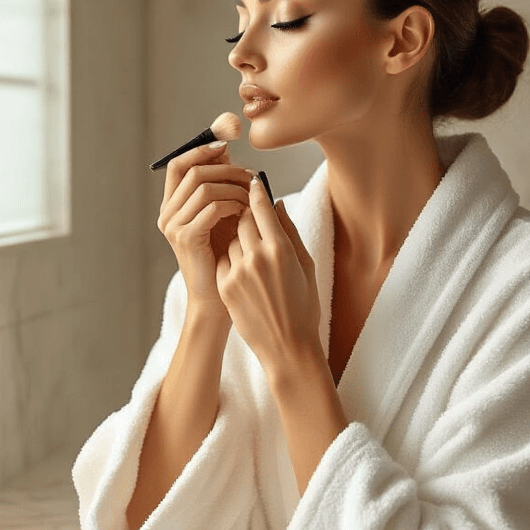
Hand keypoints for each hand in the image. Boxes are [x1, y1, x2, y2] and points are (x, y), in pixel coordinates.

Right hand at [157, 141, 252, 309]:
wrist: (219, 299)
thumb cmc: (225, 258)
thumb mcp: (222, 215)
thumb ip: (221, 186)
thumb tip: (227, 151)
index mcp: (172, 206)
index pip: (179, 164)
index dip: (201, 149)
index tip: (226, 144)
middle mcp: (167, 214)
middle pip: (194, 170)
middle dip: (227, 168)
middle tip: (251, 176)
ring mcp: (173, 226)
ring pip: (204, 186)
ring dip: (234, 187)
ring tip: (251, 198)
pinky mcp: (186, 238)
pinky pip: (211, 206)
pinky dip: (233, 204)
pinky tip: (245, 213)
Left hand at [215, 176, 323, 378]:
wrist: (287, 347)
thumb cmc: (303, 307)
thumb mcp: (305, 266)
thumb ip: (289, 232)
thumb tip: (276, 204)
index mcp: (280, 249)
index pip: (261, 207)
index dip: (256, 192)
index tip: (253, 183)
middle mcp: (256, 257)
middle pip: (242, 219)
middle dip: (246, 214)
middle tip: (251, 213)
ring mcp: (237, 272)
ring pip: (231, 238)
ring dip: (239, 237)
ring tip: (253, 250)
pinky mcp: (225, 286)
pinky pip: (224, 259)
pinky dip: (232, 258)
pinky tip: (245, 269)